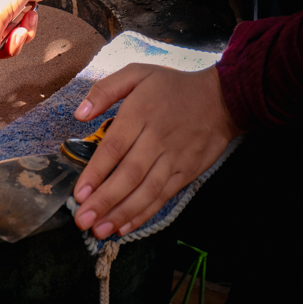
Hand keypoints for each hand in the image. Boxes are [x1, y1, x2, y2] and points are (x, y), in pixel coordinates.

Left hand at [71, 64, 243, 238]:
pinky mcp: (187, 172)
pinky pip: (163, 196)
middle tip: (83, 220)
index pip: (114, 148)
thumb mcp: (137, 73)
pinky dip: (144, 213)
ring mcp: (174, 158)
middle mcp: (156, 139)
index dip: (96, 173)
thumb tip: (79, 114)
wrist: (223, 99)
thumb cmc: (173, 86)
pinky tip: (125, 226)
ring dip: (122, 213)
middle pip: (128, 175)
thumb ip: (105, 90)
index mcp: (140, 114)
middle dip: (104, 201)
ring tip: (100, 230)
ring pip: (146, 191)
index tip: (79, 193)